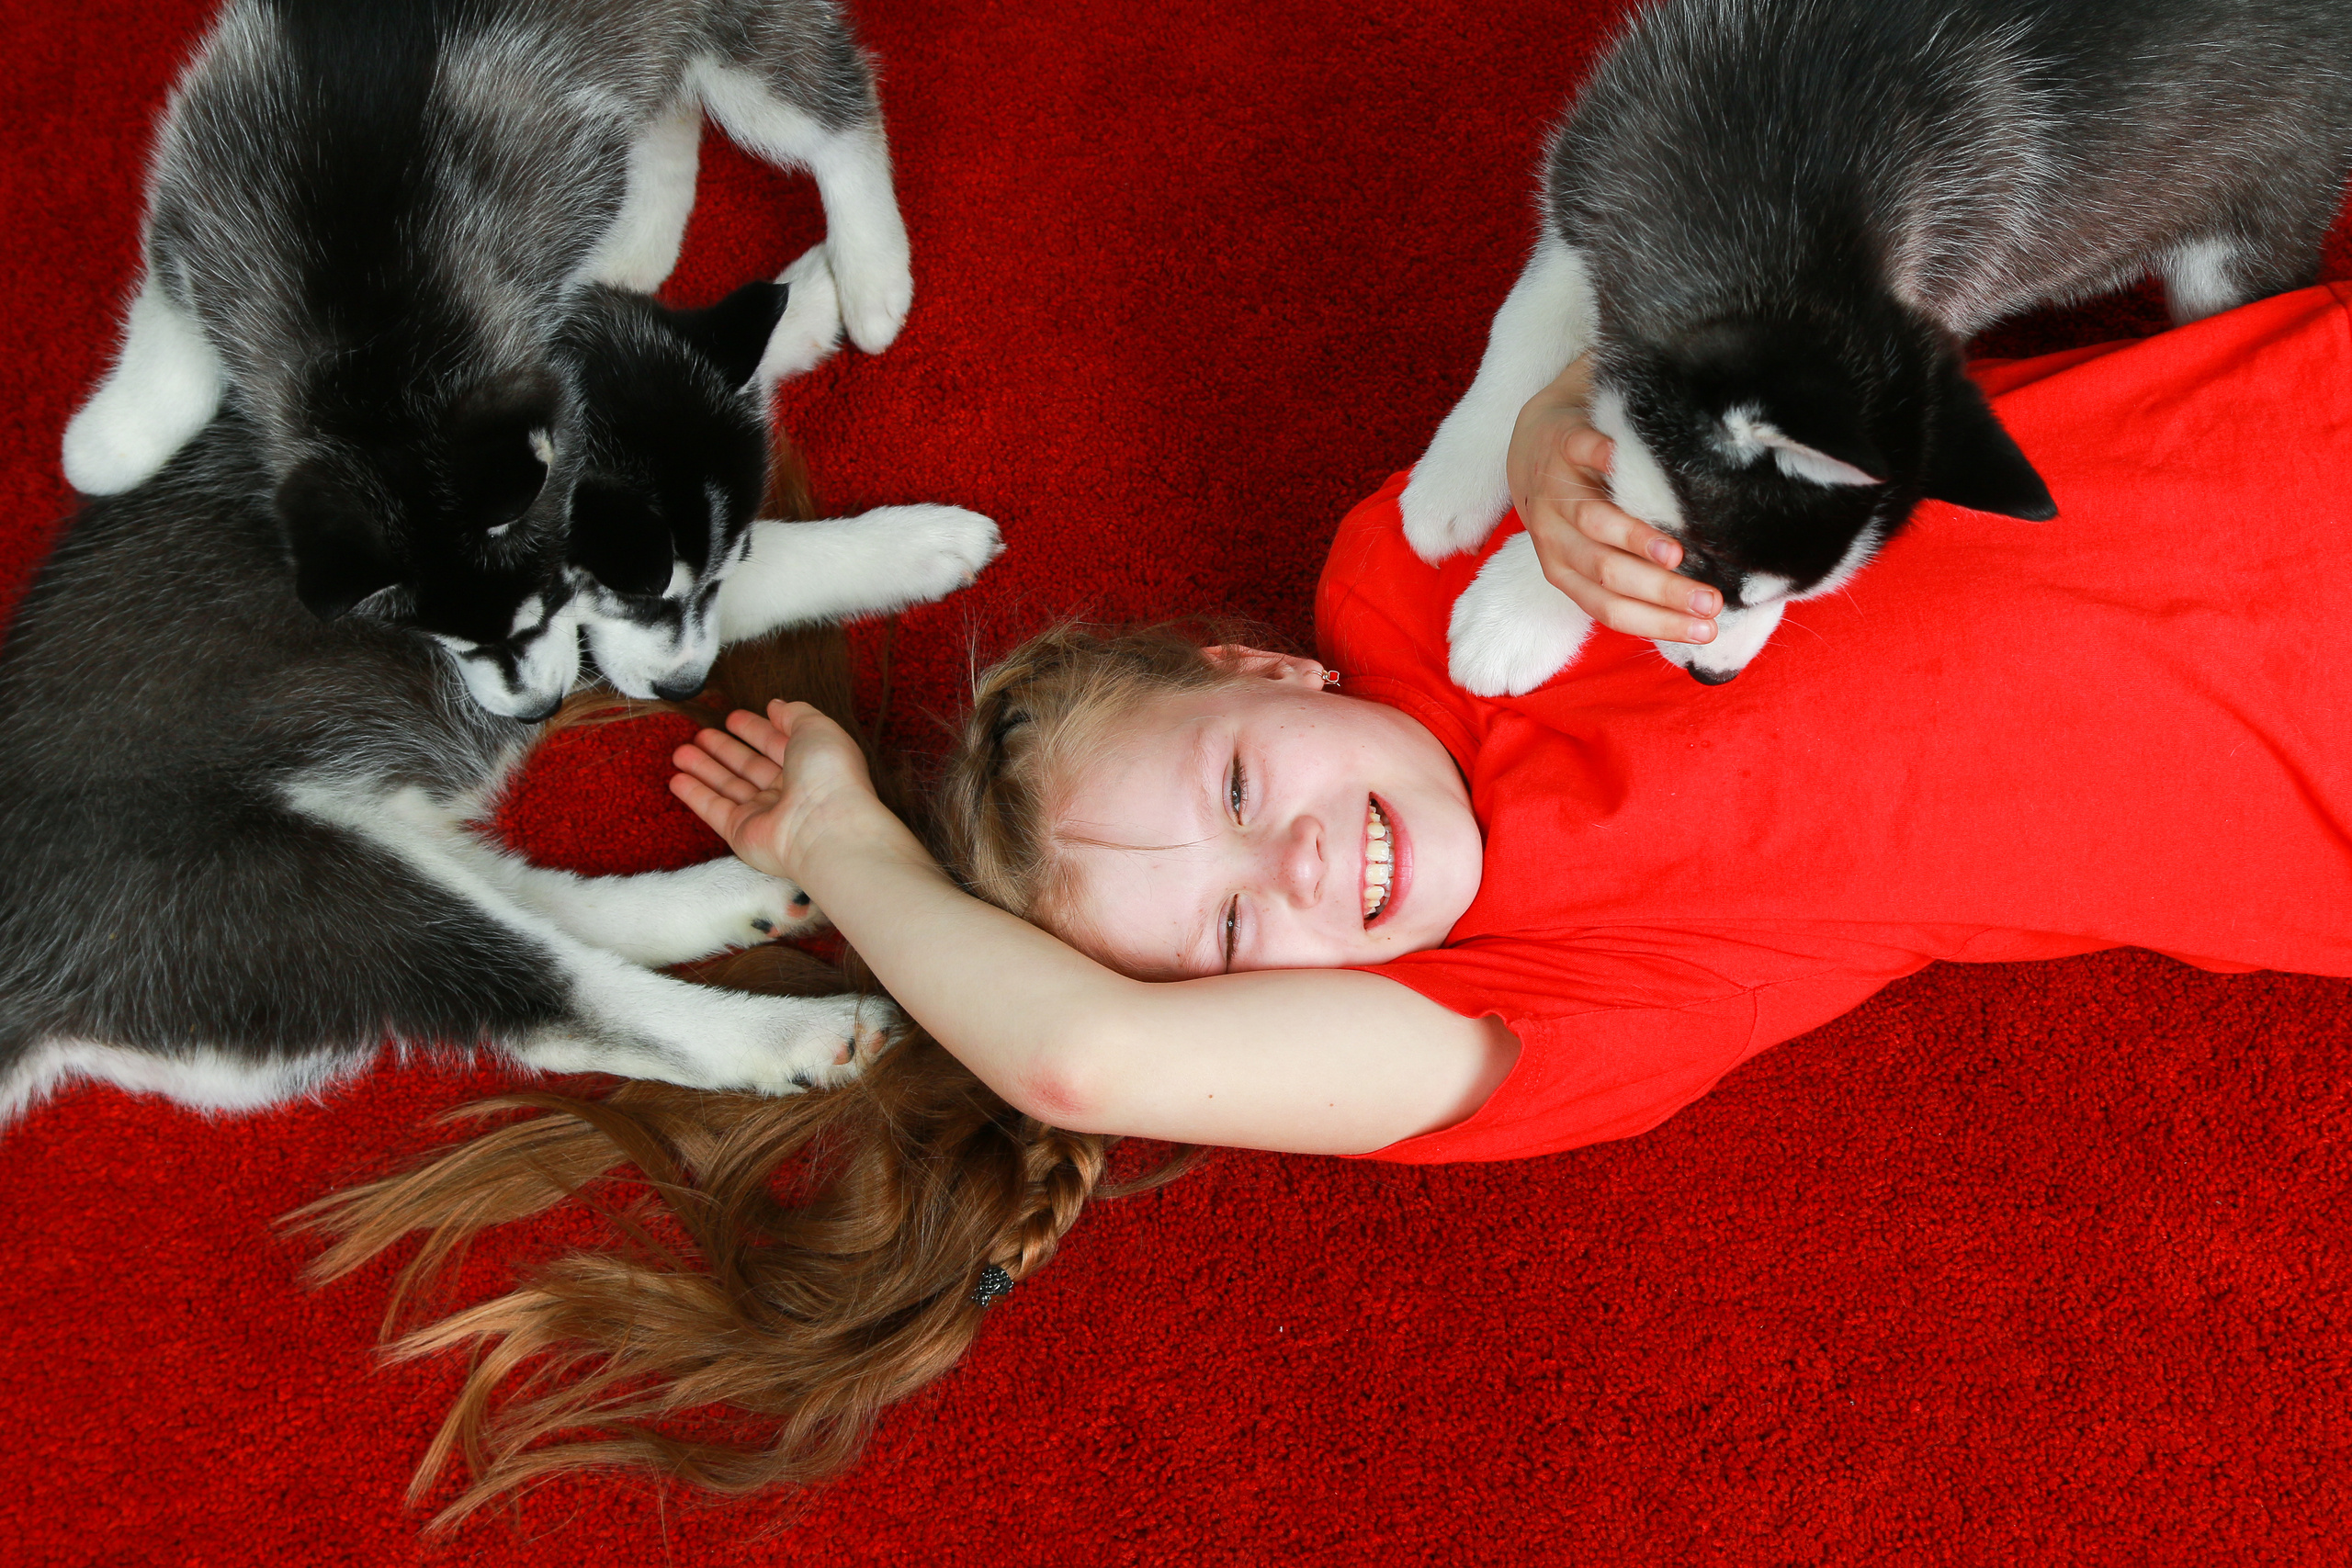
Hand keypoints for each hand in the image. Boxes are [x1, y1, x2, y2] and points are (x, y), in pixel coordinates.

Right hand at [669, 701, 891, 884]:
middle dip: (725, 749)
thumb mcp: (816, 728)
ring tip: (680, 752)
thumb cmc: (827, 774)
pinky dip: (696, 795)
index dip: (755, 730)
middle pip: (749, 766)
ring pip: (729, 787)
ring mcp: (765, 814)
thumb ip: (794, 713)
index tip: (733, 717)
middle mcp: (788, 792)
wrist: (824, 828)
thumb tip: (776, 705)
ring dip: (704, 769)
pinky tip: (677, 780)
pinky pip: (715, 810)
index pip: (776, 745)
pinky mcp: (742, 833)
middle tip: (700, 734)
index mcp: (810, 767)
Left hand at [1509, 356, 1719, 644]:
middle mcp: (1554, 537)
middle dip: (1660, 592)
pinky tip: (1628, 463)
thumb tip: (1698, 608)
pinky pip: (1581, 452)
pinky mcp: (1561, 445)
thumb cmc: (1580, 507)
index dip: (1657, 624)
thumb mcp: (1594, 549)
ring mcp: (1556, 491)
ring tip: (1675, 554)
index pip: (1610, 609)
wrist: (1534, 446)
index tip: (1705, 631)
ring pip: (1592, 522)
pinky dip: (1604, 457)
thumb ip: (1633, 572)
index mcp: (1565, 571)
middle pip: (1606, 572)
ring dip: (1633, 540)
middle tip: (1709, 600)